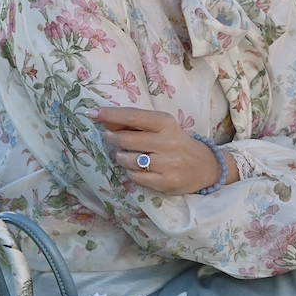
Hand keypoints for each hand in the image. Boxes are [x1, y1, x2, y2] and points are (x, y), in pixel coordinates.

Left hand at [87, 106, 236, 195]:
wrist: (204, 166)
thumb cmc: (176, 143)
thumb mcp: (162, 127)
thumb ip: (137, 124)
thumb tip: (105, 121)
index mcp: (166, 123)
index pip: (132, 117)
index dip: (110, 115)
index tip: (91, 113)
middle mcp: (167, 142)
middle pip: (126, 140)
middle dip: (112, 139)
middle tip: (110, 138)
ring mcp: (167, 164)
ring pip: (128, 160)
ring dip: (121, 158)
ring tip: (127, 155)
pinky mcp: (166, 182)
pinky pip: (135, 177)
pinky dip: (131, 173)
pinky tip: (138, 169)